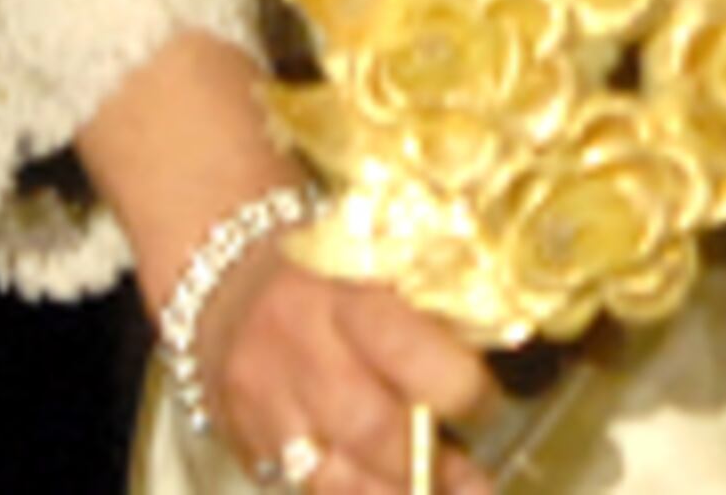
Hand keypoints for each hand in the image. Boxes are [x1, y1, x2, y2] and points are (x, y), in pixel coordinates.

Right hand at [201, 247, 496, 494]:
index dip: (454, 385)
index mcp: (345, 286)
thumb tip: (503, 347)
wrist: (222, 277)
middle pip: (367, 424)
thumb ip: (427, 300)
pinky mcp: (245, 442)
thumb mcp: (378, 255)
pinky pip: (299, 488)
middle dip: (427, 463)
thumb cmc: (327, 264)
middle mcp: (301, 347)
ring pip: (329, 475)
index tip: (490, 405)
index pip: (403, 344)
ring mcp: (265, 403)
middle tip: (475, 482)